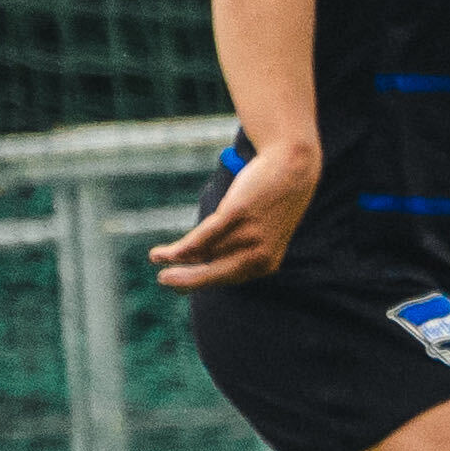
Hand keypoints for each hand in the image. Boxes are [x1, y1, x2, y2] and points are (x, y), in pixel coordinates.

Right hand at [149, 143, 317, 289]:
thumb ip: (236, 249)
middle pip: (213, 275)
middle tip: (163, 281)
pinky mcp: (238, 214)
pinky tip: (161, 254)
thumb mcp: (260, 232)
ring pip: (204, 252)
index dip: (200, 281)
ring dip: (176, 256)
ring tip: (156, 256)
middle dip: (185, 281)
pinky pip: (202, 238)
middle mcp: (260, 255)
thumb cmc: (273, 201)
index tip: (180, 286)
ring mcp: (250, 235)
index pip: (226, 278)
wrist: (293, 164)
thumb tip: (198, 263)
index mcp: (266, 263)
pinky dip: (179, 249)